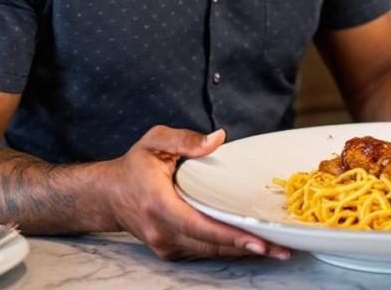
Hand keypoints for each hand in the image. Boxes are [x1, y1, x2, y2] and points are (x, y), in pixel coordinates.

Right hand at [101, 126, 289, 260]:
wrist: (108, 195)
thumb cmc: (134, 166)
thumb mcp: (155, 141)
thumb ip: (186, 139)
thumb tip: (218, 139)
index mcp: (159, 204)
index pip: (200, 225)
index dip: (231, 235)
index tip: (259, 240)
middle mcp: (163, 231)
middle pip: (212, 245)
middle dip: (249, 248)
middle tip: (282, 248)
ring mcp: (166, 245)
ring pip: (210, 253)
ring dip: (243, 252)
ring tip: (276, 249)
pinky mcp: (170, 250)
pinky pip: (204, 252)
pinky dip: (227, 249)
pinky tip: (251, 244)